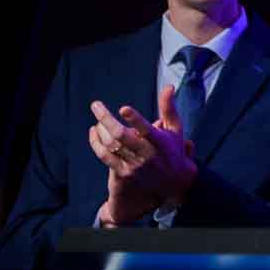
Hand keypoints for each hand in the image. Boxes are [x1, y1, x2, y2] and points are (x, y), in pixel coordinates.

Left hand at [90, 93, 197, 224]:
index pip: (146, 130)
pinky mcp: (123, 172)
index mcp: (160, 142)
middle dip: (106, 119)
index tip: (124, 109)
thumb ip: (168, 108)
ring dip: (100, 130)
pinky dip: (96, 142)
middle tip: (96, 105)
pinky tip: (94, 132)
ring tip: (98, 120)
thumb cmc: (172, 149)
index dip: (135, 120)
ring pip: (110, 145)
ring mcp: (133, 165)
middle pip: (121, 136)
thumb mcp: (175, 129)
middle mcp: (146, 154)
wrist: (171, 183)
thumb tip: (168, 86)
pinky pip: (104, 156)